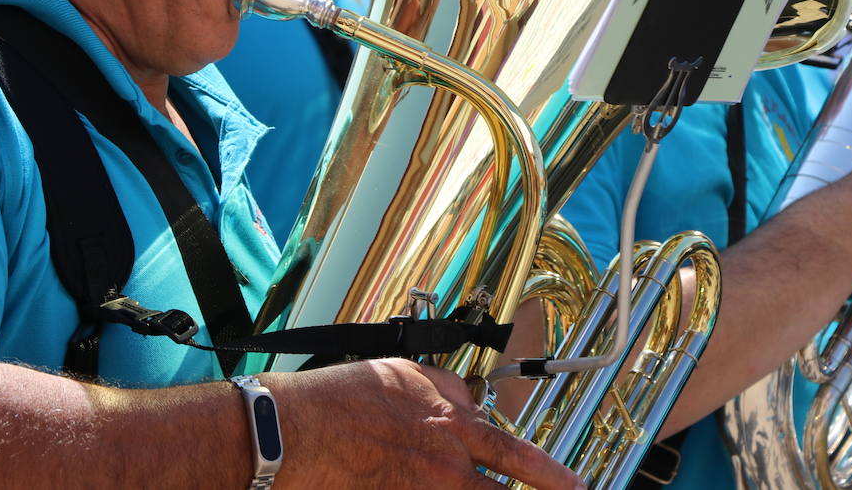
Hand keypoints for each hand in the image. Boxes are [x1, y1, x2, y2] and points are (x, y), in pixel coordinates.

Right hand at [269, 358, 582, 489]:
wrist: (294, 431)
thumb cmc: (337, 400)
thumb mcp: (399, 374)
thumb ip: (439, 390)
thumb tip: (463, 400)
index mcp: (451, 418)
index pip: (511, 448)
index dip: (539, 468)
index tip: (557, 479)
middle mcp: (450, 458)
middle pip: (518, 477)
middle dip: (553, 486)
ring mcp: (430, 489)